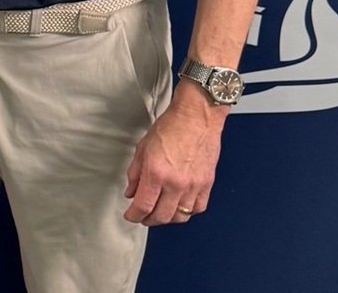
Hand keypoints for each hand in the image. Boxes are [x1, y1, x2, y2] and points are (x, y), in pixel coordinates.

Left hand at [123, 82, 226, 224]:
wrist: (196, 116)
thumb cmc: (171, 126)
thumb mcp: (143, 147)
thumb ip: (135, 173)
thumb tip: (131, 192)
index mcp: (156, 172)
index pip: (143, 206)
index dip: (134, 215)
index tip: (131, 215)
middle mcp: (175, 182)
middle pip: (161, 216)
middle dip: (148, 220)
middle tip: (143, 216)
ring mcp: (193, 185)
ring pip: (180, 217)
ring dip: (168, 218)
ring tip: (160, 211)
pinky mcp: (207, 184)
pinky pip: (197, 208)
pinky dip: (187, 211)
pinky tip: (180, 205)